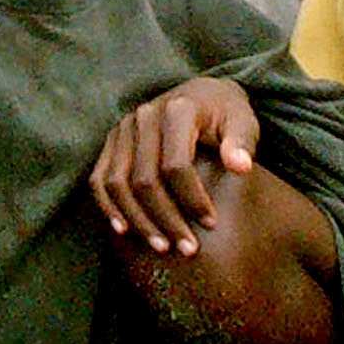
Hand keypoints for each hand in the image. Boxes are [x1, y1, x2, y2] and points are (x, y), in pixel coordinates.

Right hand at [89, 77, 256, 257]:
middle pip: (145, 179)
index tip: (211, 224)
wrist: (202, 94)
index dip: (193, 198)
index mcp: (178, 109)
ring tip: (161, 246)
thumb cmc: (225, 114)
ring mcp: (124, 128)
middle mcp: (144, 115)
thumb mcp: (243, 121)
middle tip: (188, 249)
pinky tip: (124, 230)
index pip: (177, 164)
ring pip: (118, 183)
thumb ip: (242, 142)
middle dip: (166, 219)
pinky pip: (100, 178)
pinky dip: (108, 206)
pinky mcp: (113, 140)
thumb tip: (240, 167)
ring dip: (138, 220)